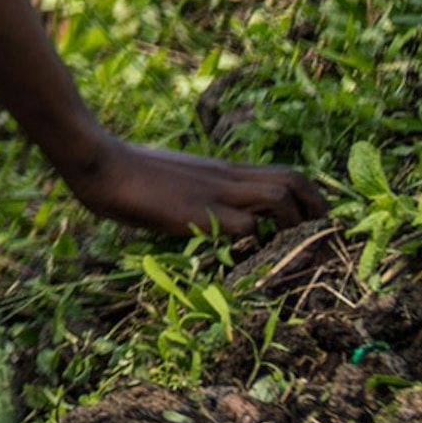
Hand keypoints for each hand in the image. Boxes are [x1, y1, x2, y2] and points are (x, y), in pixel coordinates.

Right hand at [63, 135, 326, 236]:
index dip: (308, 198)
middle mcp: (227, 177)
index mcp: (222, 169)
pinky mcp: (201, 213)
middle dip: (317, 209)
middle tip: (319, 237)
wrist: (101, 163)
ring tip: (292, 251)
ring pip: (281, 198)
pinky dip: (256, 244)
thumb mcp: (173, 177)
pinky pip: (247, 228)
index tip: (311, 223)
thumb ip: (196, 190)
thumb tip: (204, 214)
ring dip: (295, 225)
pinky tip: (247, 259)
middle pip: (294, 179)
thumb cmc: (126, 172)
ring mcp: (216, 193)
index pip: (282, 173)